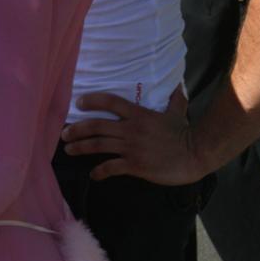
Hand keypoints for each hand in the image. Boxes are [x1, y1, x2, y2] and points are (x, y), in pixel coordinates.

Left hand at [61, 86, 202, 184]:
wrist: (195, 154)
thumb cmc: (185, 133)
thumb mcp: (178, 111)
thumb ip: (173, 99)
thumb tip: (177, 85)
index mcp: (138, 114)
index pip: (110, 102)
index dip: (92, 101)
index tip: (79, 103)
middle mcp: (130, 129)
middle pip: (97, 126)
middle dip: (77, 129)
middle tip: (64, 133)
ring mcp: (131, 148)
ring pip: (98, 145)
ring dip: (81, 147)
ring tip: (69, 150)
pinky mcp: (135, 165)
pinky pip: (110, 168)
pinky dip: (99, 172)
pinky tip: (93, 175)